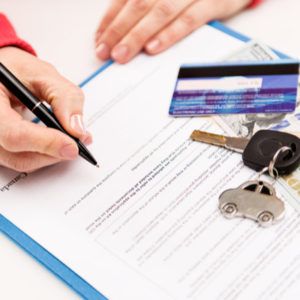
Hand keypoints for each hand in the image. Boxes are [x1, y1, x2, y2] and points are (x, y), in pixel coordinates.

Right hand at [0, 47, 91, 171]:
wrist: (3, 75)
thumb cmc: (19, 72)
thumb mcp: (44, 75)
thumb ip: (65, 98)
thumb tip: (78, 131)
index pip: (15, 134)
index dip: (47, 143)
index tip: (73, 145)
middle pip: (20, 156)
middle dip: (55, 152)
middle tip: (77, 143)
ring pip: (22, 163)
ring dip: (51, 156)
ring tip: (69, 140)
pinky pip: (22, 161)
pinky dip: (43, 155)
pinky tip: (55, 142)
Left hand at [95, 0, 250, 63]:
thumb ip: (146, 3)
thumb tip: (119, 28)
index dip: (109, 20)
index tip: (99, 41)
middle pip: (138, 5)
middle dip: (119, 31)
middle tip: (105, 53)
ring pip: (159, 12)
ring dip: (138, 35)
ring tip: (122, 55)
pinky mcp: (212, 2)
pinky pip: (188, 20)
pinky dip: (170, 34)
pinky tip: (154, 48)